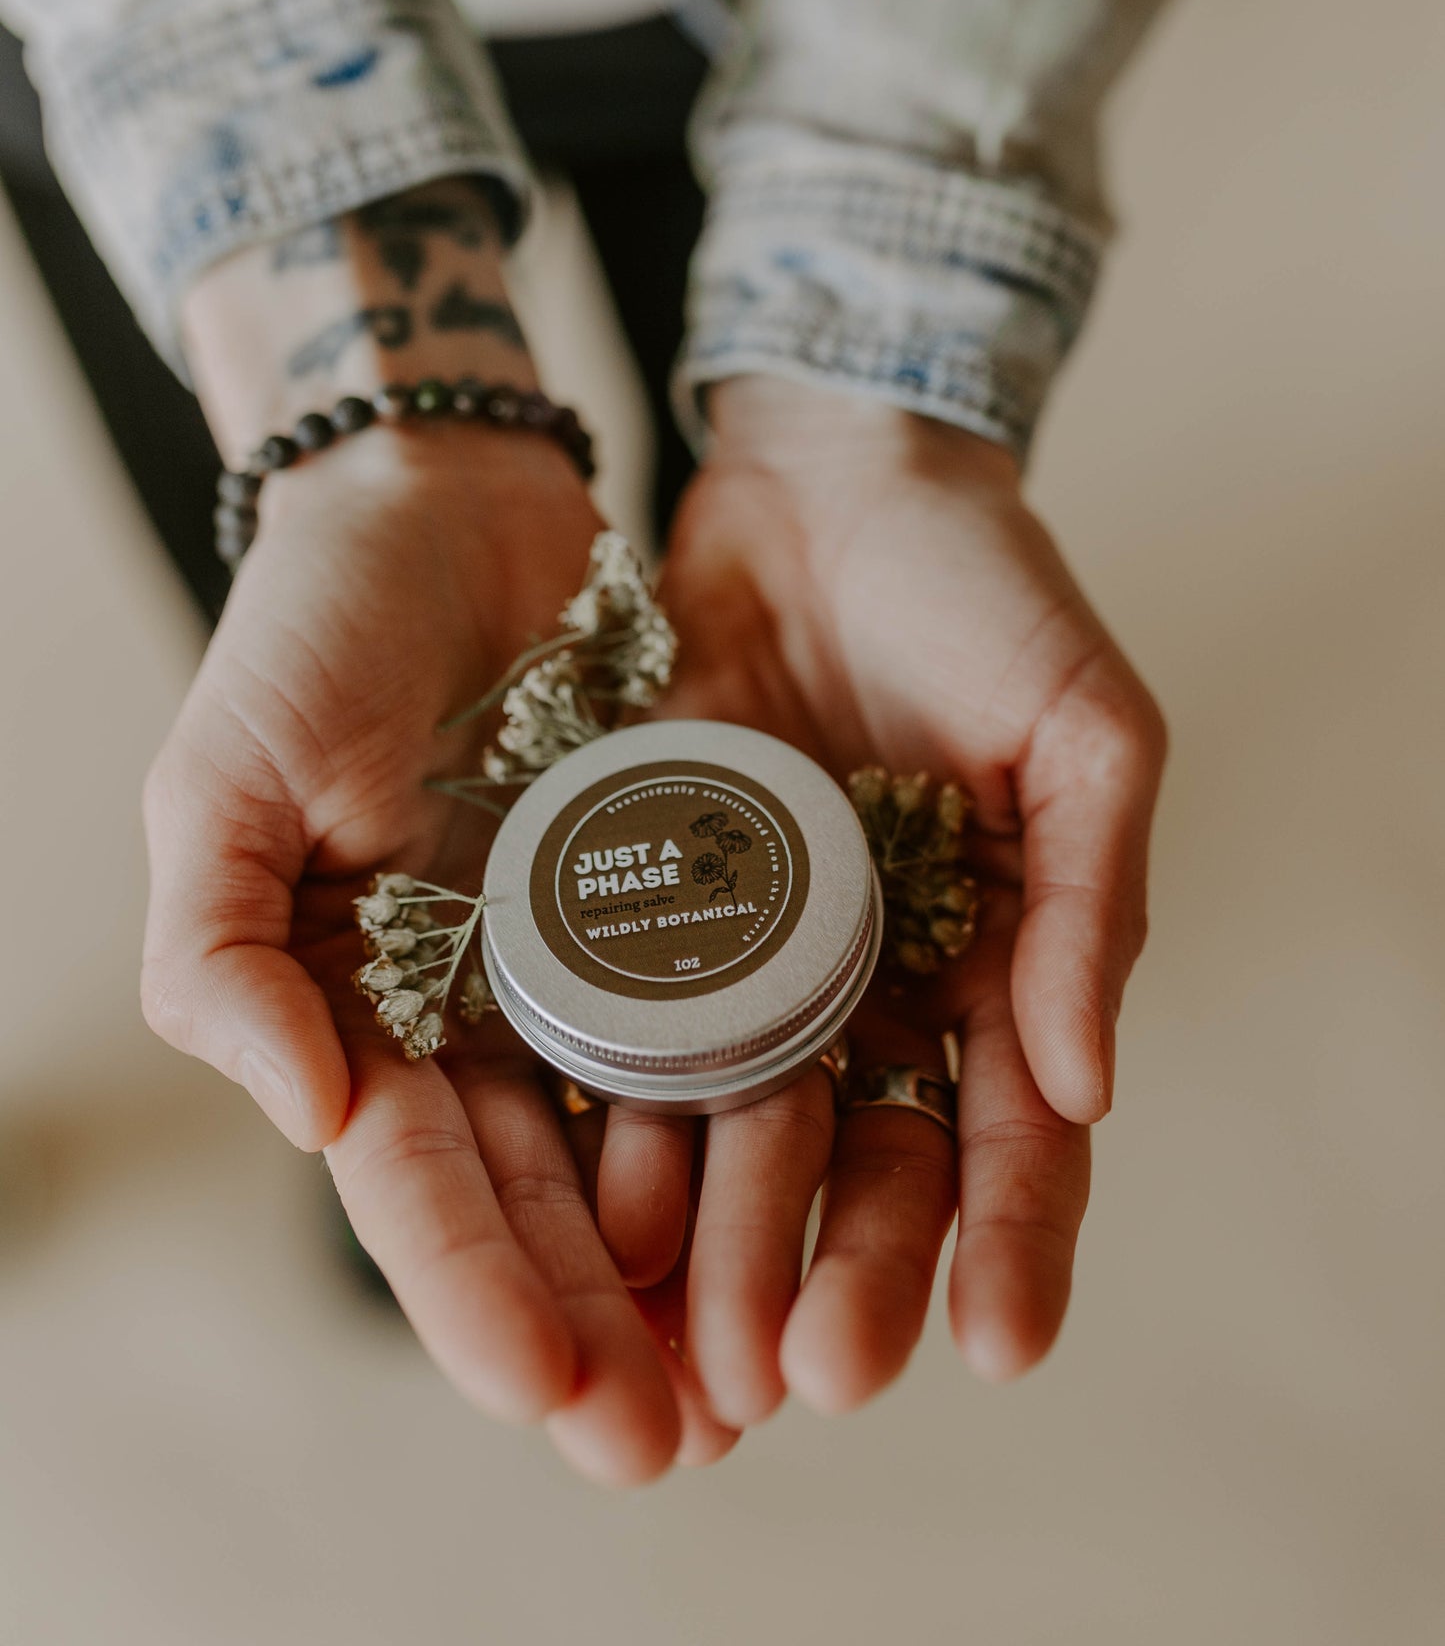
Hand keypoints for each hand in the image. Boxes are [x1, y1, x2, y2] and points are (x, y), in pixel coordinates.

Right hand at [142, 424, 734, 1479]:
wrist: (444, 494)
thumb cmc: (311, 628)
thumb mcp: (223, 782)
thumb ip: (223, 954)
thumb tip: (310, 1115)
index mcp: (364, 1003)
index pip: (417, 1177)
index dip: (474, 1290)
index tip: (551, 1395)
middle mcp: (481, 1002)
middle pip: (541, 1196)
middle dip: (602, 1322)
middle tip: (676, 1443)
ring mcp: (585, 951)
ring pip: (643, 1136)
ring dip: (695, 1256)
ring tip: (767, 1371)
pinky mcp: (682, 883)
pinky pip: (726, 1013)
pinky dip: (758, 1112)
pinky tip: (816, 1198)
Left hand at [624, 376, 1164, 1423]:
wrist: (829, 473)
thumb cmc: (986, 589)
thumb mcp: (1082, 726)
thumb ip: (1091, 896)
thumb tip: (1087, 1086)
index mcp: (997, 955)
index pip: (1016, 1130)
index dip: (1014, 1238)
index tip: (1000, 1344)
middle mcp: (876, 981)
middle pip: (872, 1160)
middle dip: (851, 1271)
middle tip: (814, 1375)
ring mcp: (761, 953)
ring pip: (748, 1130)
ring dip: (728, 1242)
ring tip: (699, 1347)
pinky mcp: (650, 904)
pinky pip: (634, 1031)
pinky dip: (621, 1124)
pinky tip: (594, 1211)